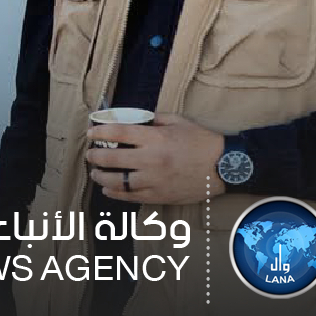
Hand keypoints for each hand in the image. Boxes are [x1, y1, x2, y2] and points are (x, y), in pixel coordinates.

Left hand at [86, 113, 224, 204]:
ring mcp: (155, 180)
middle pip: (112, 158)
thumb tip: (130, 118)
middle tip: (90, 155)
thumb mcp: (178, 121)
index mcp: (155, 139)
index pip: (117, 133)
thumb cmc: (202, 141)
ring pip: (118, 181)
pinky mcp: (160, 196)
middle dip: (95, 156)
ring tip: (95, 173)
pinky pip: (131, 197)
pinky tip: (108, 189)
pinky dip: (116, 194)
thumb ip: (152, 119)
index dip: (99, 132)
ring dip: (101, 177)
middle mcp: (152, 160)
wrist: (225, 167)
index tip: (90, 133)